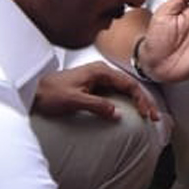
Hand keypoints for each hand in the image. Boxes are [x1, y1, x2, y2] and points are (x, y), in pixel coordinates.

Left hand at [32, 63, 158, 121]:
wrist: (34, 93)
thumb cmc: (49, 93)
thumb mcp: (73, 101)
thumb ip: (96, 105)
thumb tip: (117, 113)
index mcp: (99, 71)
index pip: (129, 84)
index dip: (141, 100)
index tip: (147, 114)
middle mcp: (100, 72)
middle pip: (130, 85)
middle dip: (144, 101)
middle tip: (154, 117)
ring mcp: (98, 79)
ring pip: (125, 89)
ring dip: (137, 102)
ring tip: (147, 115)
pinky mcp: (95, 87)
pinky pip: (117, 93)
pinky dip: (127, 102)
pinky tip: (132, 111)